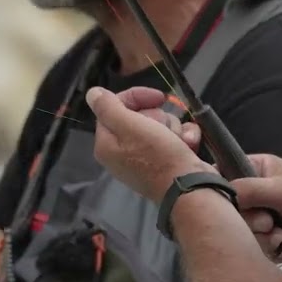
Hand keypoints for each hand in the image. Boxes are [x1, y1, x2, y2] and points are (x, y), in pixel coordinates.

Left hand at [85, 86, 211, 203]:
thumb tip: (92, 93)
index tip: (157, 97)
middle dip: (158, 117)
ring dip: (174, 128)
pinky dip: (184, 138)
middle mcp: (122, 152)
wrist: (190, 188)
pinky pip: (174, 138)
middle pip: (139, 116)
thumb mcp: (129, 126)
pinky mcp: (165, 163)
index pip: (114, 108)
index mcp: (107, 144)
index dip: (135, 97)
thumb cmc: (157, 156)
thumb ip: (108, 107)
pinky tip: (189, 145)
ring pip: (160, 125)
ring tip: (180, 141)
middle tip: (164, 127)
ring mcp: (144, 159)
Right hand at [231, 154, 281, 258]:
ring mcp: (260, 215)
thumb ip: (249, 188)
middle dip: (248, 218)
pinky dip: (268, 246)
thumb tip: (219, 194)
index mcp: (258, 168)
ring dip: (260, 234)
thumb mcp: (281, 189)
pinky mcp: (265, 237)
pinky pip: (253, 244)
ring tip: (280, 232)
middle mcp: (255, 190)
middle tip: (267, 222)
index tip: (228, 202)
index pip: (224, 172)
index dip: (221, 187)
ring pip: (239, 228)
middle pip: (230, 206)